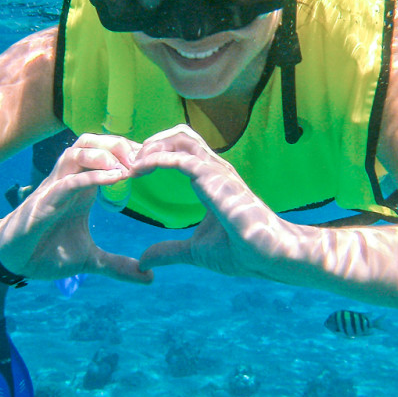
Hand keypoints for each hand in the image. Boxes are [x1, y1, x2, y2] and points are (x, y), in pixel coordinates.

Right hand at [0, 133, 152, 283]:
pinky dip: (91, 177)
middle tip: (144, 160)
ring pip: (76, 152)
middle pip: (91, 142)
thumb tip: (148, 277)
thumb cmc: (46, 252)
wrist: (13, 262)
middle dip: (118, 144)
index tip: (154, 162)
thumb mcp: (90, 260)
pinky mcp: (43, 202)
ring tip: (129, 168)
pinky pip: (68, 181)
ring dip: (105, 155)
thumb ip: (118, 266)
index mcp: (81, 187)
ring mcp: (54, 188)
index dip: (128, 153)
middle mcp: (68, 181)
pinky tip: (114, 179)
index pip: (104, 155)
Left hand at [131, 125, 294, 278]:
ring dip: (152, 145)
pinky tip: (139, 170)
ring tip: (133, 164)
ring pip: (180, 137)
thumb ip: (169, 251)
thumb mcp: (194, 252)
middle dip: (152, 142)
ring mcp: (216, 171)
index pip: (181, 150)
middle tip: (130, 164)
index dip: (155, 153)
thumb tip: (144, 261)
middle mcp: (213, 169)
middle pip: (179, 135)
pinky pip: (181, 158)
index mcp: (210, 179)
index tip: (133, 171)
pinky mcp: (215, 178)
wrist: (267, 256)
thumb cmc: (240, 251)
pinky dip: (156, 159)